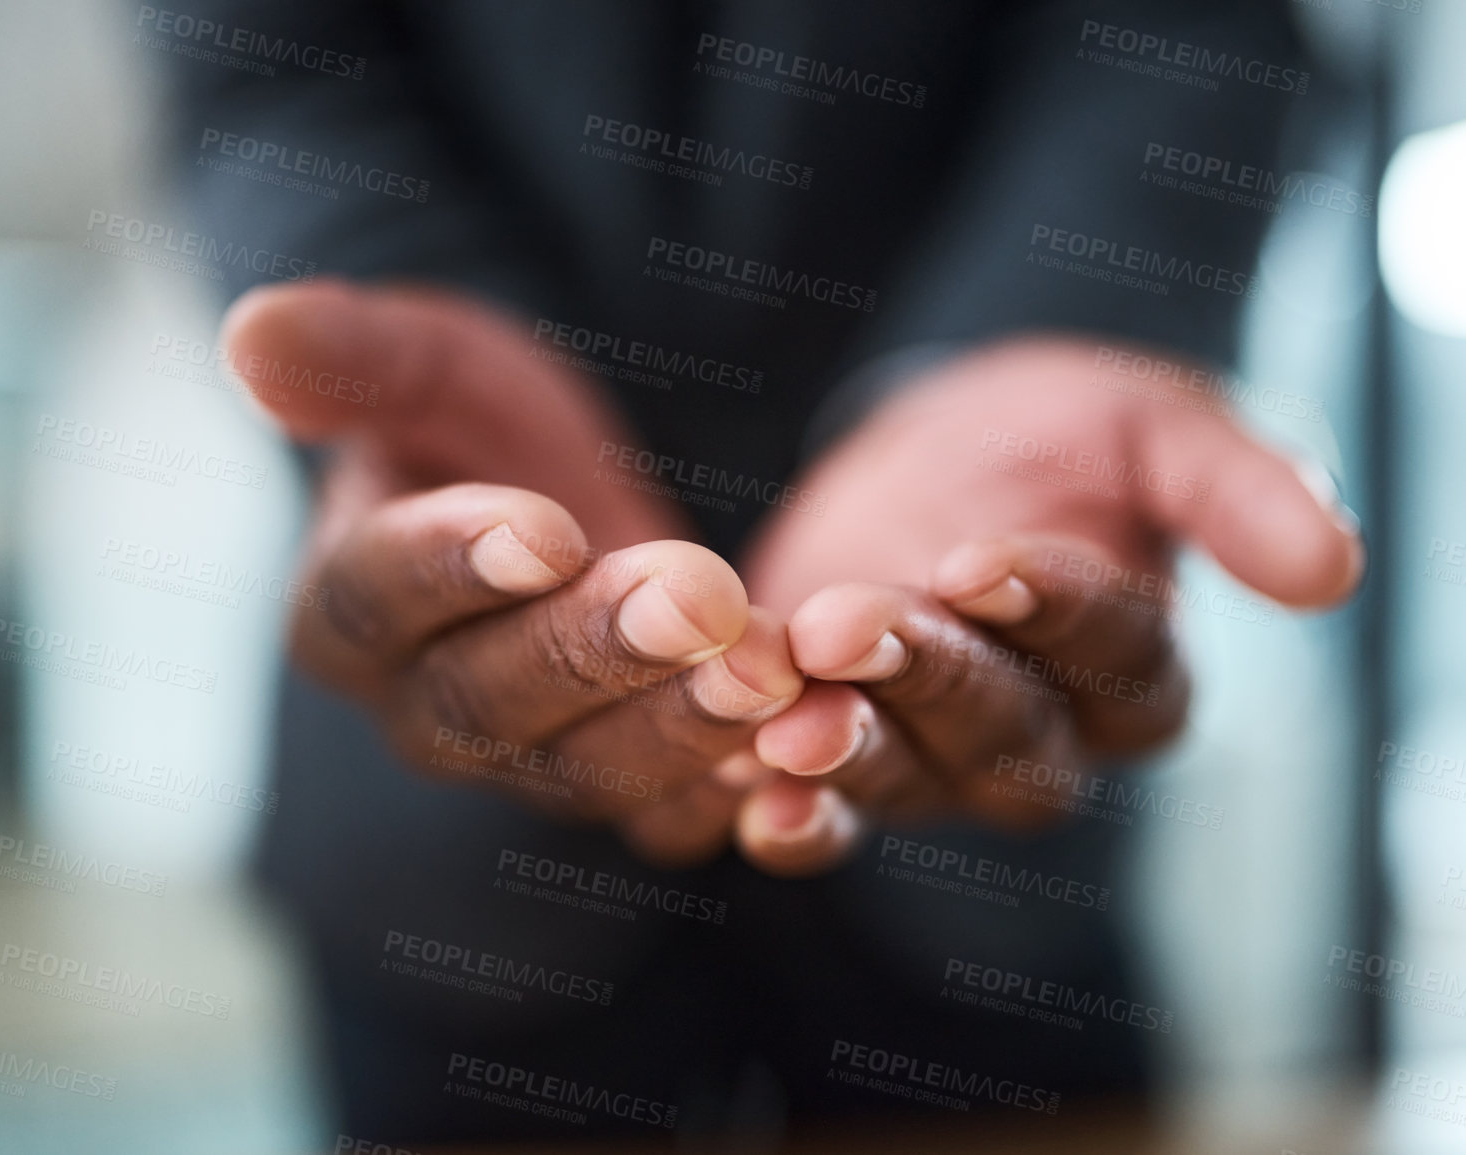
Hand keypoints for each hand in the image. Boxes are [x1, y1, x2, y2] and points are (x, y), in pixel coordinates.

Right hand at [219, 280, 804, 864]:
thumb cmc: (480, 426)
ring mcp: (529, 763)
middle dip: (593, 649)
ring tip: (767, 666)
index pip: (374, 600)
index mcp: (348, 608)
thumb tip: (247, 336)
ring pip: (587, 770)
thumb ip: (353, 358)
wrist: (573, 503)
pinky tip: (810, 742)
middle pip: (488, 701)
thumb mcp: (427, 365)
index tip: (543, 528)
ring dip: (678, 723)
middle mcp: (426, 708)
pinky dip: (738, 789)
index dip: (451, 568)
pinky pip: (672, 813)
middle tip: (695, 593)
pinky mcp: (626, 787)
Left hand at [727, 336, 1363, 875]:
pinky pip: (822, 821)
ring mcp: (932, 760)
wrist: (915, 450)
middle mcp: (1042, 734)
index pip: (1114, 654)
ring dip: (847, 751)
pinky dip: (788, 820)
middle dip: (929, 679)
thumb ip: (1233, 484)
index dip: (1052, 608)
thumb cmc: (1049, 434)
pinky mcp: (833, 762)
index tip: (981, 556)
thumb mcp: (1145, 421)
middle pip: (1007, 736)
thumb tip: (1331, 570)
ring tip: (789, 716)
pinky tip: (746, 796)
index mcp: (1132, 663)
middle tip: (852, 624)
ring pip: (908, 782)